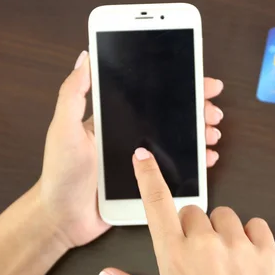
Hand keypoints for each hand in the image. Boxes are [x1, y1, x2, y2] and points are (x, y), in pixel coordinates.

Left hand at [38, 51, 224, 247]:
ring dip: (198, 134)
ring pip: (177, 141)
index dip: (176, 86)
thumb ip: (73, 93)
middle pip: (169, 116)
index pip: (149, 96)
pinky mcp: (146, 182)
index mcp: (113, 119)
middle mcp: (130, 136)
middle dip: (195, 110)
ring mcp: (140, 160)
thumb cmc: (61, 172)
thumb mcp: (63, 128)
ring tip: (213, 133)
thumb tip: (86, 56)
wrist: (63, 217)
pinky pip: (175, 168)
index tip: (201, 82)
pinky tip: (207, 158)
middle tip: (214, 111)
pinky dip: (193, 162)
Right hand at [97, 148, 274, 274]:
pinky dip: (249, 236)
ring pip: (224, 215)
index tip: (144, 157)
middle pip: (192, 211)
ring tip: (220, 262)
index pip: (156, 204)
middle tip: (192, 258)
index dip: (147, 176)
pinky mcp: (267, 255)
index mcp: (174, 260)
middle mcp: (207, 246)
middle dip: (188, 229)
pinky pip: (257, 224)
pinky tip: (243, 258)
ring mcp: (240, 248)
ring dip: (218, 231)